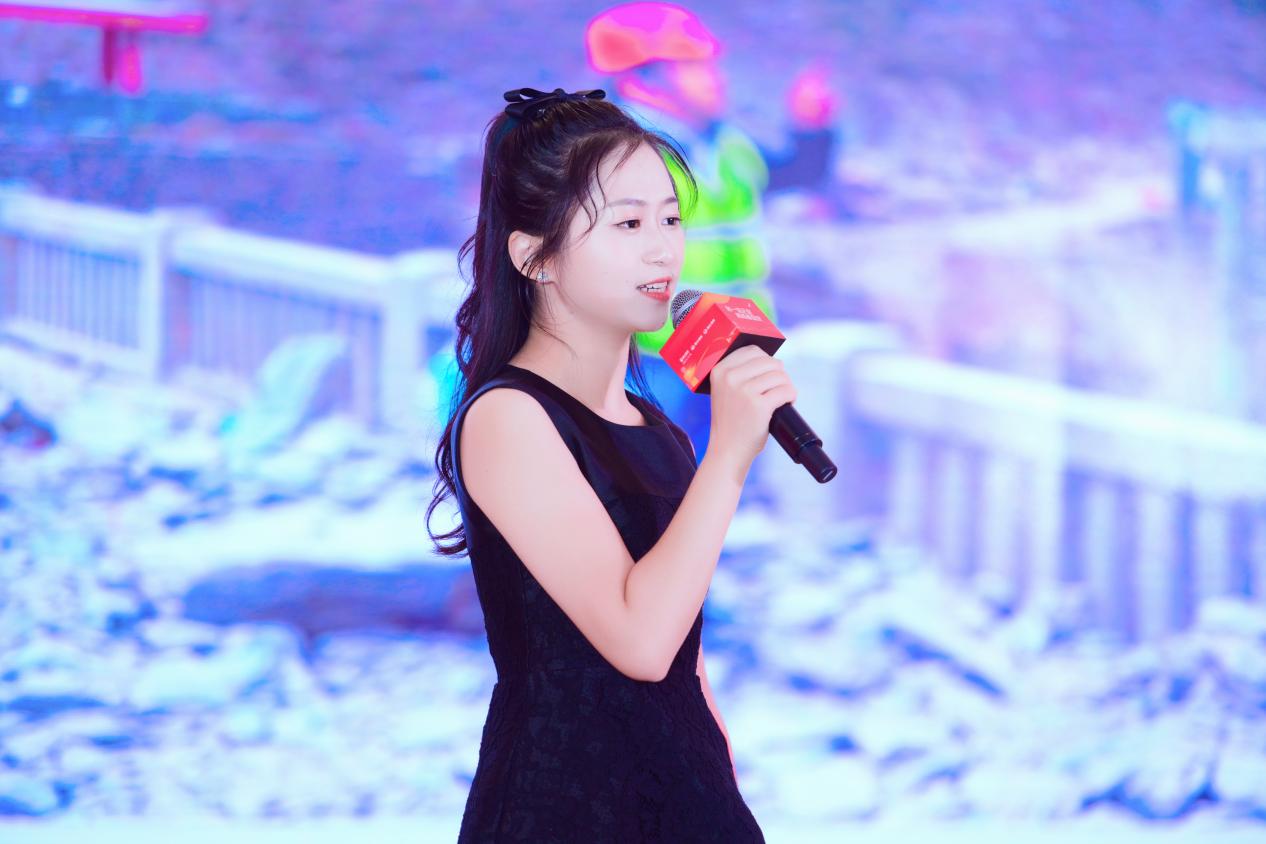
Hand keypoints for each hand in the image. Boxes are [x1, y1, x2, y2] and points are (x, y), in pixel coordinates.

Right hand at [706, 345, 797, 472]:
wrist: (727, 451)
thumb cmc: (731, 420)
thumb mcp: (725, 391)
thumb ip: (739, 373)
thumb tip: (773, 361)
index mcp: (720, 370)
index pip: (753, 350)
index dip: (767, 361)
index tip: (768, 376)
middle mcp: (729, 377)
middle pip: (769, 361)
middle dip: (779, 375)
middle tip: (777, 390)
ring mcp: (743, 391)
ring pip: (780, 375)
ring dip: (786, 386)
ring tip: (781, 398)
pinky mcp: (758, 405)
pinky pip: (786, 390)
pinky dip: (791, 396)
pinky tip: (787, 403)